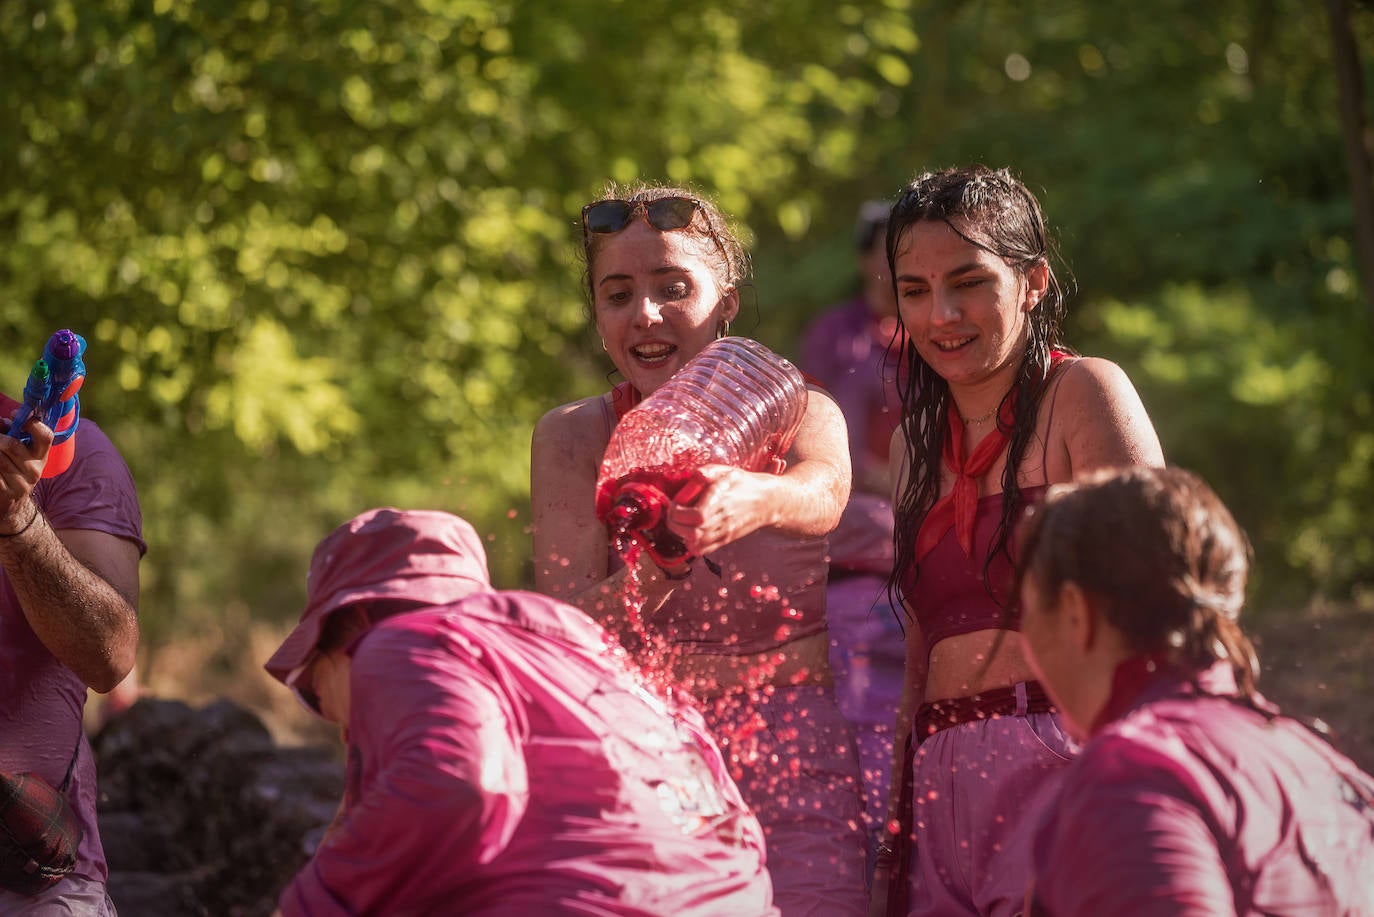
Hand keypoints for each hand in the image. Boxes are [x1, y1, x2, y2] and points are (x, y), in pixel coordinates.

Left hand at [0, 413, 51, 530]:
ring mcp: (21, 483)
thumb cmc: (13, 469)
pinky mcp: (6, 492)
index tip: (14, 415)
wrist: (11, 504)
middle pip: (12, 445)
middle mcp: (34, 469)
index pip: (45, 436)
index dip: (32, 424)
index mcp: (40, 456)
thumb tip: (1, 422)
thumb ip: (12, 434)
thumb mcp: (19, 453)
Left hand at [665, 464, 767, 557]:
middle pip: (691, 534)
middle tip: (675, 512)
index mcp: (720, 501)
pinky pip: (702, 550)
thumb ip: (702, 475)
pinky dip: (691, 543)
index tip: (675, 503)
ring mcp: (724, 533)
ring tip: (682, 521)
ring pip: (694, 545)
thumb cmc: (741, 483)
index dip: (677, 511)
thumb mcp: (723, 471)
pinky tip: (692, 530)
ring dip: (681, 534)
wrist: (766, 501)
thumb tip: (688, 484)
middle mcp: (722, 520)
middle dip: (675, 524)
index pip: (694, 516)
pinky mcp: (724, 540)